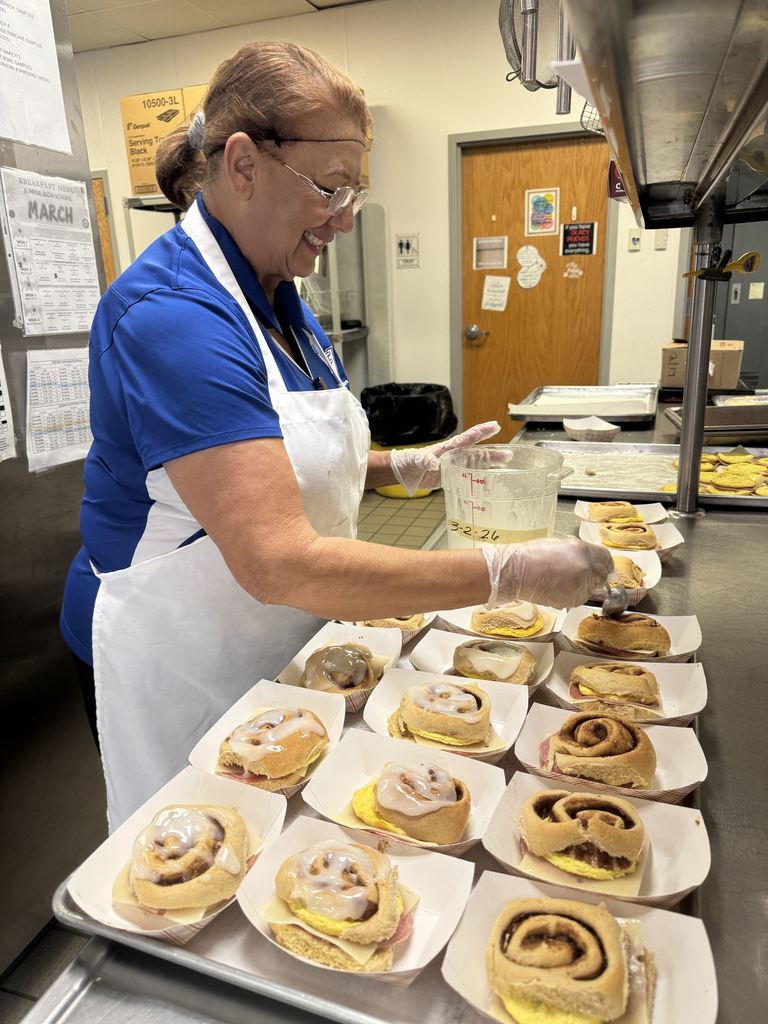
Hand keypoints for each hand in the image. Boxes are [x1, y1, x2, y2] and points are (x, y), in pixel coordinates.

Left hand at [389, 421, 500, 494]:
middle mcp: (454, 455)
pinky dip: (481, 474)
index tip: (494, 426)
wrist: (404, 472)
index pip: (467, 439)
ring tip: (506, 461)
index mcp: (447, 448)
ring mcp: (454, 465)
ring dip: (491, 462)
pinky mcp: (452, 475)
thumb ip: (424, 460)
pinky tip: (491, 476)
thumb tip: (433, 463)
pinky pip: (470, 473)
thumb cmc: (409, 462)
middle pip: (477, 451)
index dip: (480, 432)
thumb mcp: (416, 460)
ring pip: (476, 462)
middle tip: (509, 451)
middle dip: (492, 450)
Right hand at [482, 537, 613, 608]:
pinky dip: (574, 594)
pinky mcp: (571, 599)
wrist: (515, 572)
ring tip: (564, 580)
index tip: (602, 567)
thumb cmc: (531, 555)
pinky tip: (560, 587)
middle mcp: (584, 568)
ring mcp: (579, 585)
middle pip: (602, 576)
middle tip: (581, 575)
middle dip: (595, 576)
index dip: (604, 563)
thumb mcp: (560, 544)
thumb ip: (580, 552)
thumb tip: (592, 560)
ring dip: (584, 586)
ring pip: (592, 589)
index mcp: (582, 550)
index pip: (606, 558)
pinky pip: (581, 598)